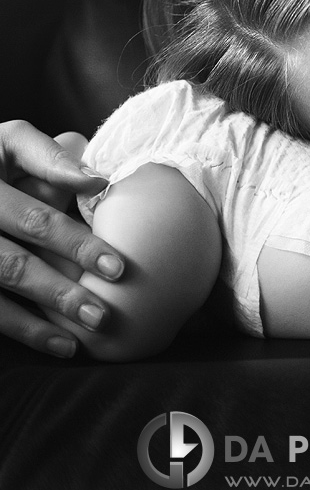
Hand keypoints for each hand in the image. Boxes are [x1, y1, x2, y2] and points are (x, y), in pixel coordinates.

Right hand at [1, 121, 123, 356]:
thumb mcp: (10, 144)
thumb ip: (48, 156)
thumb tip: (96, 180)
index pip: (34, 219)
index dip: (74, 244)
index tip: (118, 268)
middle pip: (15, 263)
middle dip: (64, 287)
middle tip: (109, 312)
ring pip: (5, 284)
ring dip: (49, 312)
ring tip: (95, 323)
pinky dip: (28, 330)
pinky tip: (64, 345)